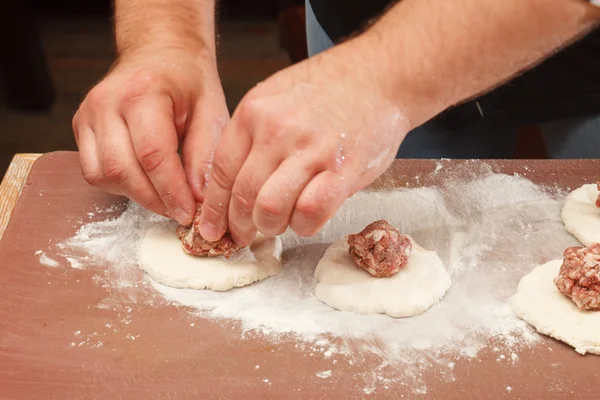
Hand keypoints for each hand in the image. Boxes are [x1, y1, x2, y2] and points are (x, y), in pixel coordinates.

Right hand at [72, 51, 228, 224]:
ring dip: (137, 196)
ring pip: (103, 175)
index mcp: (144, 92)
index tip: (190, 213)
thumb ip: (205, 154)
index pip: (153, 154)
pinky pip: (94, 172)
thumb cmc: (188, 81)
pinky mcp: (82, 127)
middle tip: (181, 212)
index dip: (171, 191)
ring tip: (166, 198)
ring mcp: (89, 114)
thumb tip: (199, 198)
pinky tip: (146, 183)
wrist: (159, 52)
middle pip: (122, 169)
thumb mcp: (211, 111)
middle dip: (154, 200)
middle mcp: (107, 102)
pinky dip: (120, 186)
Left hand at [198, 37, 409, 244]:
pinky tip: (306, 220)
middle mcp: (276, 131)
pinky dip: (303, 226)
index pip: (220, 171)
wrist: (380, 77)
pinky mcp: (342, 170)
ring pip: (269, 209)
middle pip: (242, 195)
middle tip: (245, 235)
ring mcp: (310, 150)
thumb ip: (251, 134)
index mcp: (254, 112)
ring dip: (270, 228)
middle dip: (239, 225)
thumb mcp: (276, 97)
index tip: (212, 227)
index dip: (213, 208)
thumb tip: (231, 184)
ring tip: (278, 225)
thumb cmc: (329, 90)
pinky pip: (309, 213)